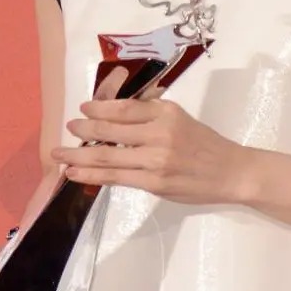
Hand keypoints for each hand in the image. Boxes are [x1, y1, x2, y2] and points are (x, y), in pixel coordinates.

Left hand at [53, 96, 254, 205]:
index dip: (99, 108)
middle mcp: (160, 132)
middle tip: (67, 129)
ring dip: (79, 155)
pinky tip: (76, 172)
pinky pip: (117, 177)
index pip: (124, 108)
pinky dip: (93, 174)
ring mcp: (156, 159)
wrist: (231, 171)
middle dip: (84, 130)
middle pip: (111, 130)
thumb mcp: (181, 118)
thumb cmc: (204, 144)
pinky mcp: (154, 182)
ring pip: (109, 155)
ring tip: (60, 154)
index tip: (83, 109)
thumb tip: (116, 110)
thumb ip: (152, 113)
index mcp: (166, 112)